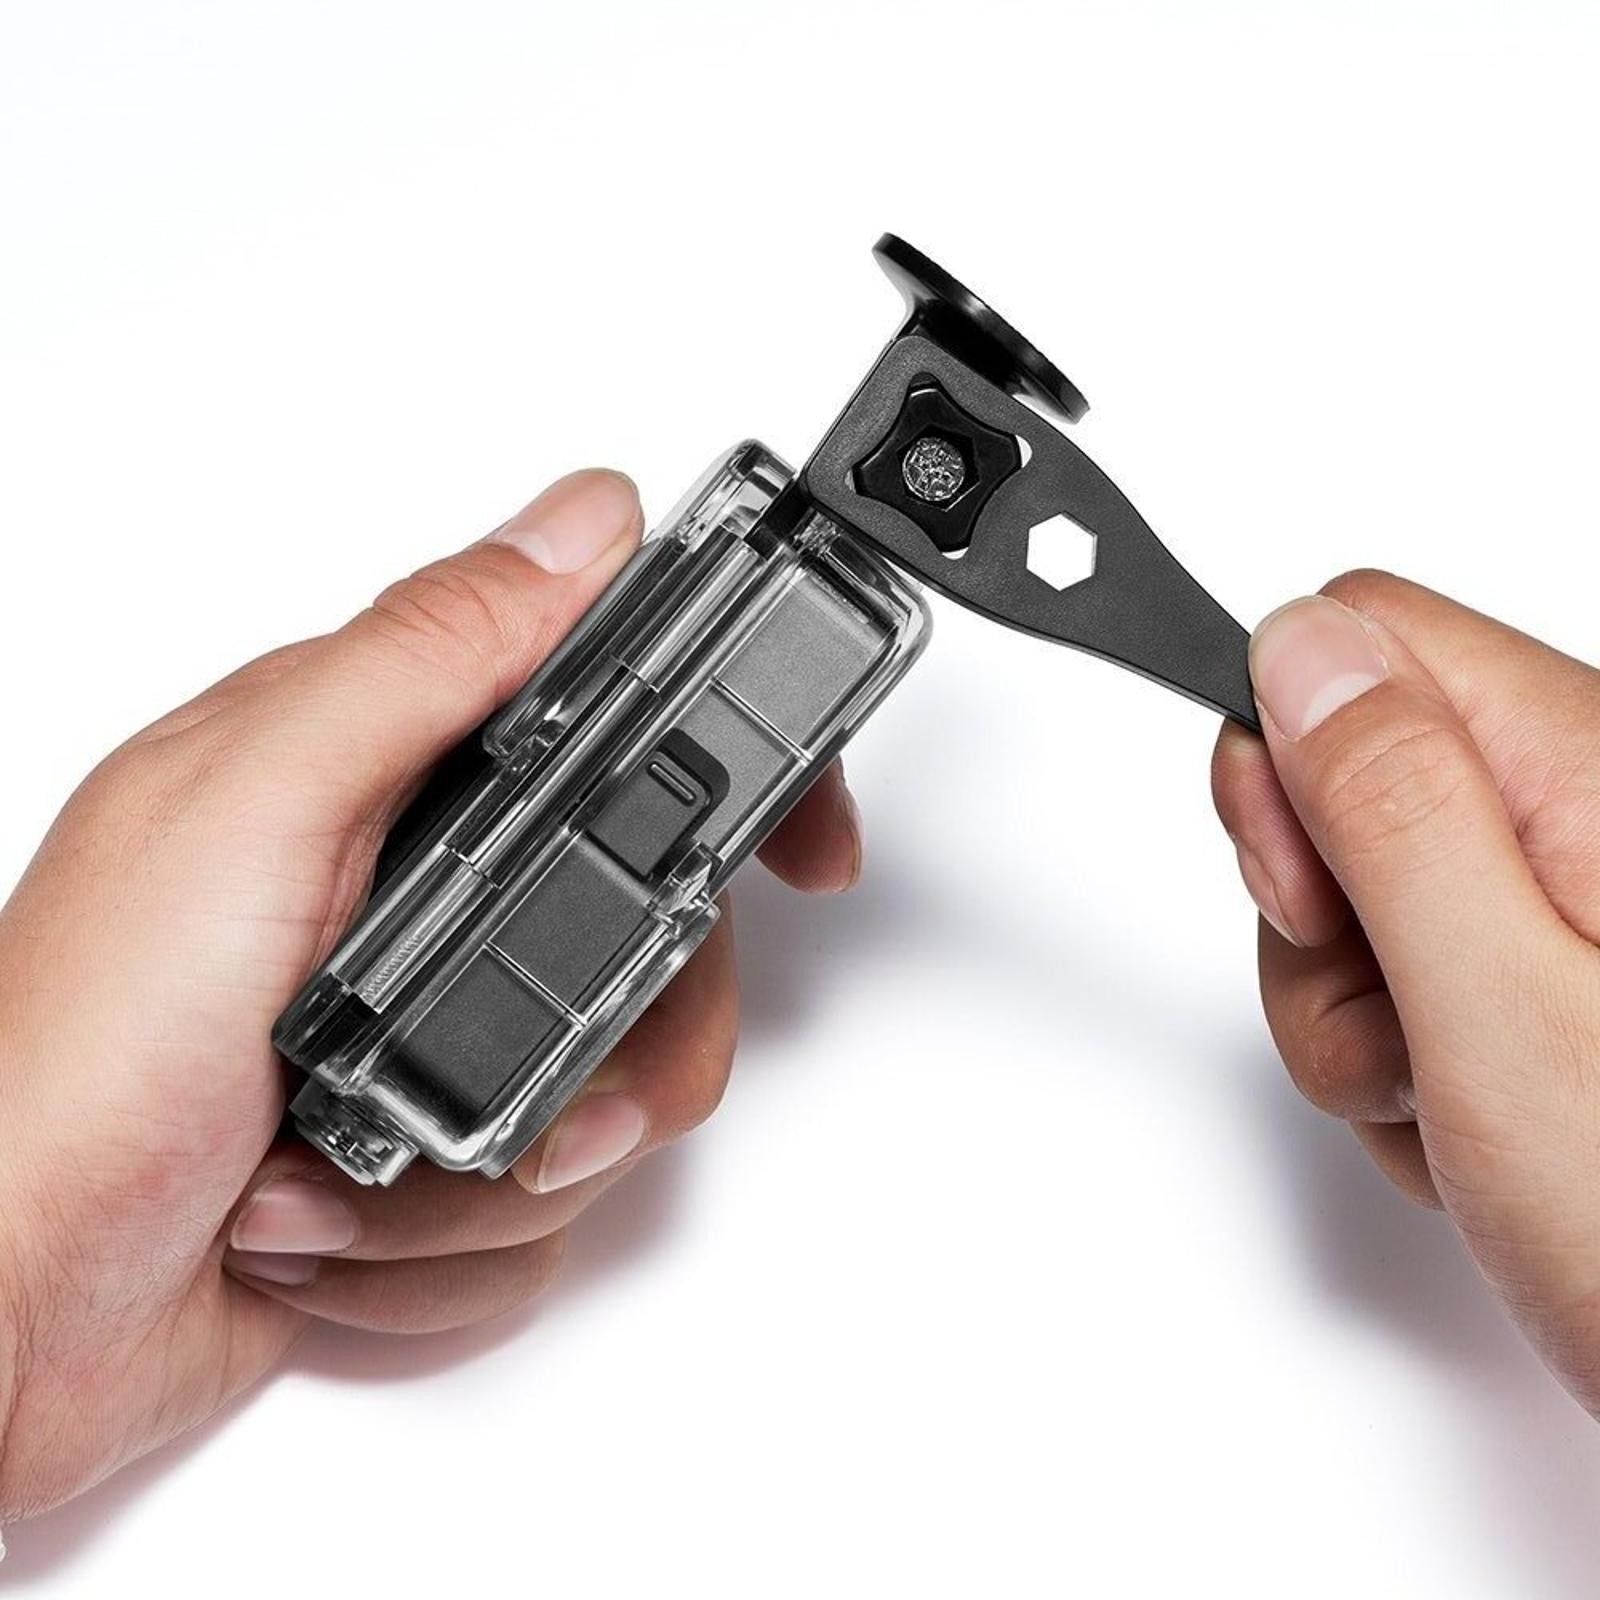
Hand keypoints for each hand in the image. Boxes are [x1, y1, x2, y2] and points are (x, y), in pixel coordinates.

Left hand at [0, 470, 863, 1520]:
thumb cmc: (62, 1067)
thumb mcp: (249, 815)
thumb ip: (423, 662)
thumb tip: (575, 525)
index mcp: (379, 777)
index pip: (615, 726)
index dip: (733, 771)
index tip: (807, 846)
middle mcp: (415, 897)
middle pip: (653, 943)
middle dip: (616, 1052)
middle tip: (543, 1107)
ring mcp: (425, 1037)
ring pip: (604, 1097)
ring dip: (488, 1179)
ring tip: (355, 1176)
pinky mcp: (423, 1163)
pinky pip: (536, 1217)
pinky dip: (444, 1256)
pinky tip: (333, 1230)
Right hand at [1213, 570, 1599, 1416]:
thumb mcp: (1498, 1006)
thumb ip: (1390, 806)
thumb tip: (1297, 648)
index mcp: (1589, 768)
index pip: (1362, 640)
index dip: (1282, 753)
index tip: (1305, 891)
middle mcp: (1583, 810)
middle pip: (1344, 777)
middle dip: (1316, 919)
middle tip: (1398, 1022)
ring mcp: (1565, 896)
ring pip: (1356, 890)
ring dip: (1355, 1013)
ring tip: (1445, 1103)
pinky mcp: (1545, 967)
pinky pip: (1401, 969)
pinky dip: (1397, 1056)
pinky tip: (1471, 1125)